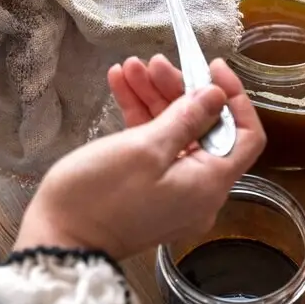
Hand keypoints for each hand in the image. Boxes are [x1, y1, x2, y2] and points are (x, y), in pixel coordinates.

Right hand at [12, 58, 266, 259]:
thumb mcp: (145, 148)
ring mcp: (171, 191)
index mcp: (209, 183)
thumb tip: (216, 97)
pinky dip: (139, 118)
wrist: (58, 241)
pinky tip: (119, 85)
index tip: (212, 68)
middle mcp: (198, 190)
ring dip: (153, 98)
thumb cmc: (101, 195)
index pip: (246, 137)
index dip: (234, 98)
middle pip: (204, 130)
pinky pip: (153, 149)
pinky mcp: (146, 190)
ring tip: (128, 67)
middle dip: (178, 91)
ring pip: (174, 134)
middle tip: (153, 62)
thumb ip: (186, 119)